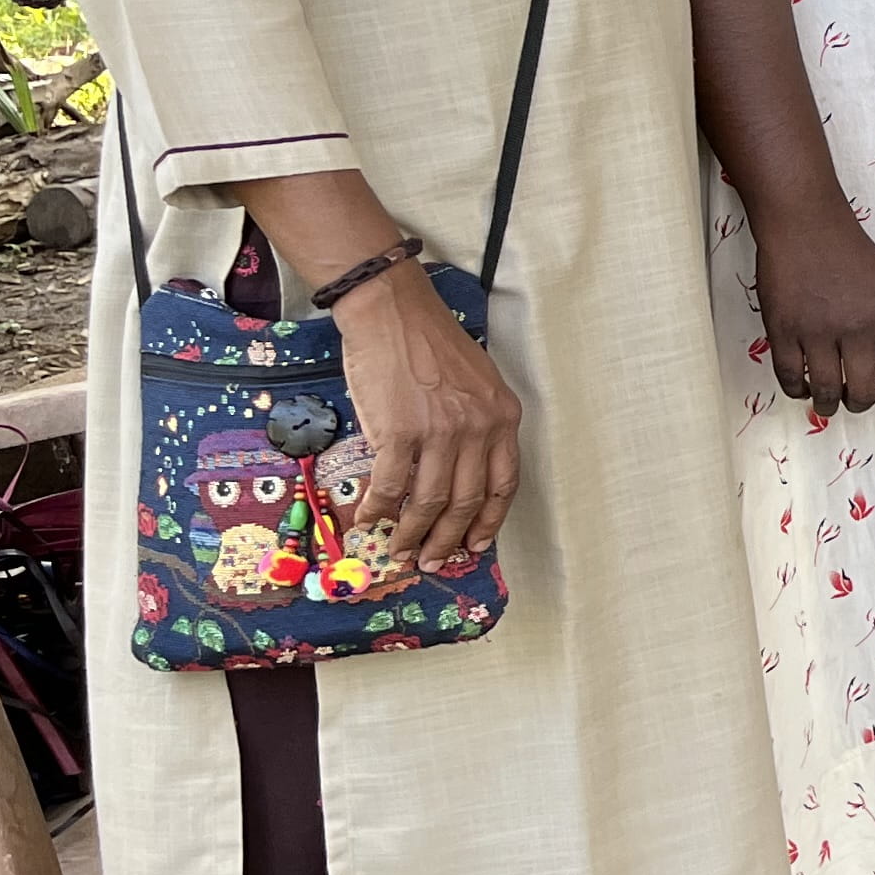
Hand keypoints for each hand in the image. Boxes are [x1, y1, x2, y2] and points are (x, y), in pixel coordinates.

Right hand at [332, 262, 524, 570]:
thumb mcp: (476, 384)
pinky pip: (391, 485)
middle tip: (433, 561)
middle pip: (467, 501)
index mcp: (503, 417)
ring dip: (414, 534)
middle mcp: (478, 428)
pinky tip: (369, 519)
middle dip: (449, 539)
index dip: (488, 520)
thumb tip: (457, 475)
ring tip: (401, 551)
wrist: (394, 313)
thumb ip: (476, 426)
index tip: (476, 544)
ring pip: (430, 502)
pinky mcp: (400, 431)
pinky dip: (379, 508)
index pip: (504, 483)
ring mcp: (440, 432)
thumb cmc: (430, 345)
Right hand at [753, 195, 874, 412]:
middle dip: (861, 403)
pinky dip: (797, 389)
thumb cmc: (846, 248)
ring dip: (829, 404)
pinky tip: (801, 386)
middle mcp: (855, 328)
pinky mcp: (782, 330)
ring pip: (827, 391)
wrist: (805, 224)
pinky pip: (790, 376)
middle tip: (855, 401)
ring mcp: (816, 331)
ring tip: (828, 403)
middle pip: (865, 389)